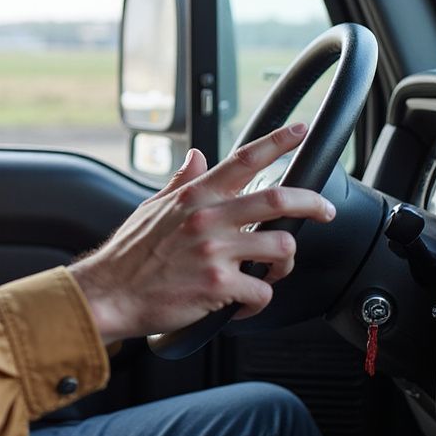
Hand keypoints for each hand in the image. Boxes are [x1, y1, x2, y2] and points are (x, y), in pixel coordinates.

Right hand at [67, 123, 336, 345]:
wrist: (109, 293)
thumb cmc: (129, 254)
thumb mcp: (152, 208)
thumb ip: (182, 183)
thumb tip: (199, 157)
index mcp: (194, 197)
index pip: (242, 160)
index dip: (277, 142)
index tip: (300, 130)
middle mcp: (207, 219)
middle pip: (277, 200)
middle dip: (312, 203)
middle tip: (325, 210)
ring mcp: (214, 252)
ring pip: (280, 248)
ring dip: (284, 263)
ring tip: (271, 272)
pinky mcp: (217, 287)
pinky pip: (261, 292)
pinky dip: (258, 301)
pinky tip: (244, 304)